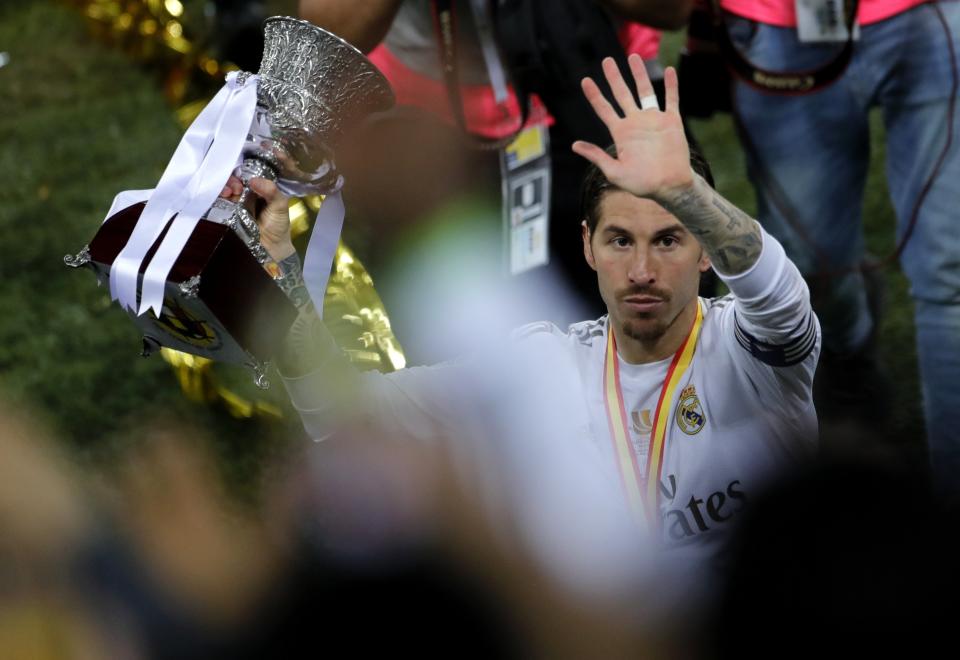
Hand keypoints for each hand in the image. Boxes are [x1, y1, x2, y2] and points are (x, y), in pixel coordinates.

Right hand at [219, 176, 294, 260]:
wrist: (271, 249)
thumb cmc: (278, 226)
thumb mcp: (280, 205)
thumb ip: (272, 191)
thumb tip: (253, 180)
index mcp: (256, 189)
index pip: (245, 174)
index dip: (242, 173)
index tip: (244, 181)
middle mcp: (243, 195)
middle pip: (231, 180)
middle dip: (231, 180)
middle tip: (236, 189)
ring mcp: (232, 205)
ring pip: (222, 189)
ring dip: (223, 187)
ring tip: (228, 193)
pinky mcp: (223, 215)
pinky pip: (216, 203)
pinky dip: (215, 198)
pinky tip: (221, 198)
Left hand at [571, 55, 692, 202]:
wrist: (668, 186)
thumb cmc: (640, 184)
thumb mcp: (614, 172)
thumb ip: (596, 156)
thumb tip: (574, 145)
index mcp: (620, 133)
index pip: (604, 109)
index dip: (594, 95)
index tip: (585, 80)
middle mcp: (635, 123)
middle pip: (622, 94)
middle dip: (614, 77)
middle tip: (607, 61)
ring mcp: (653, 120)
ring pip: (645, 91)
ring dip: (639, 74)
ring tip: (633, 56)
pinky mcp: (671, 122)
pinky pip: (671, 99)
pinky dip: (671, 85)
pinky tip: (668, 70)